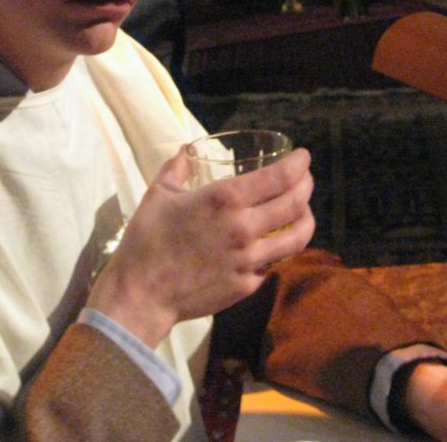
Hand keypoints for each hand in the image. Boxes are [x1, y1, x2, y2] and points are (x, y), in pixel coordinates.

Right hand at [86, 147, 314, 347]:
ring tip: (303, 210)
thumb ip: (177, 168)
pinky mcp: (247, 285)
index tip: (303, 156)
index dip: (298, 164)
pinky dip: (280, 249)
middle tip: (305, 178)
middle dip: (306, 185)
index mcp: (225, 199)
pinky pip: (274, 263)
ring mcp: (249, 259)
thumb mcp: (158, 194)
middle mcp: (244, 227)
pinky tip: (276, 243)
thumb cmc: (146, 241)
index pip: (279, 177)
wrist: (140, 295)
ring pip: (297, 237)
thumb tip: (186, 150)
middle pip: (296, 203)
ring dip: (306, 218)